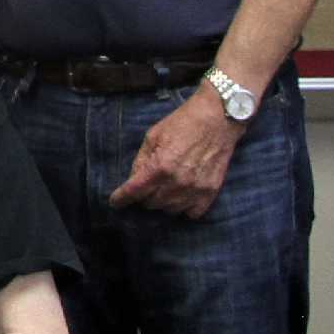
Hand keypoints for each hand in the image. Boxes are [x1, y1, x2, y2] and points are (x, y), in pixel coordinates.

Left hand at [110, 89, 240, 217]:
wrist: (217, 119)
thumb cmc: (182, 124)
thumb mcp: (152, 137)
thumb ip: (141, 160)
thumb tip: (133, 180)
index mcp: (160, 166)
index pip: (134, 191)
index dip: (121, 199)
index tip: (115, 202)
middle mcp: (178, 182)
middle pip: (151, 203)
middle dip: (143, 195)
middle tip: (145, 184)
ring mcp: (196, 189)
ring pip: (170, 209)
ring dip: (162, 201)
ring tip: (163, 187)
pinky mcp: (211, 192)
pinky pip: (192, 213)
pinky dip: (183, 208)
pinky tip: (180, 195)